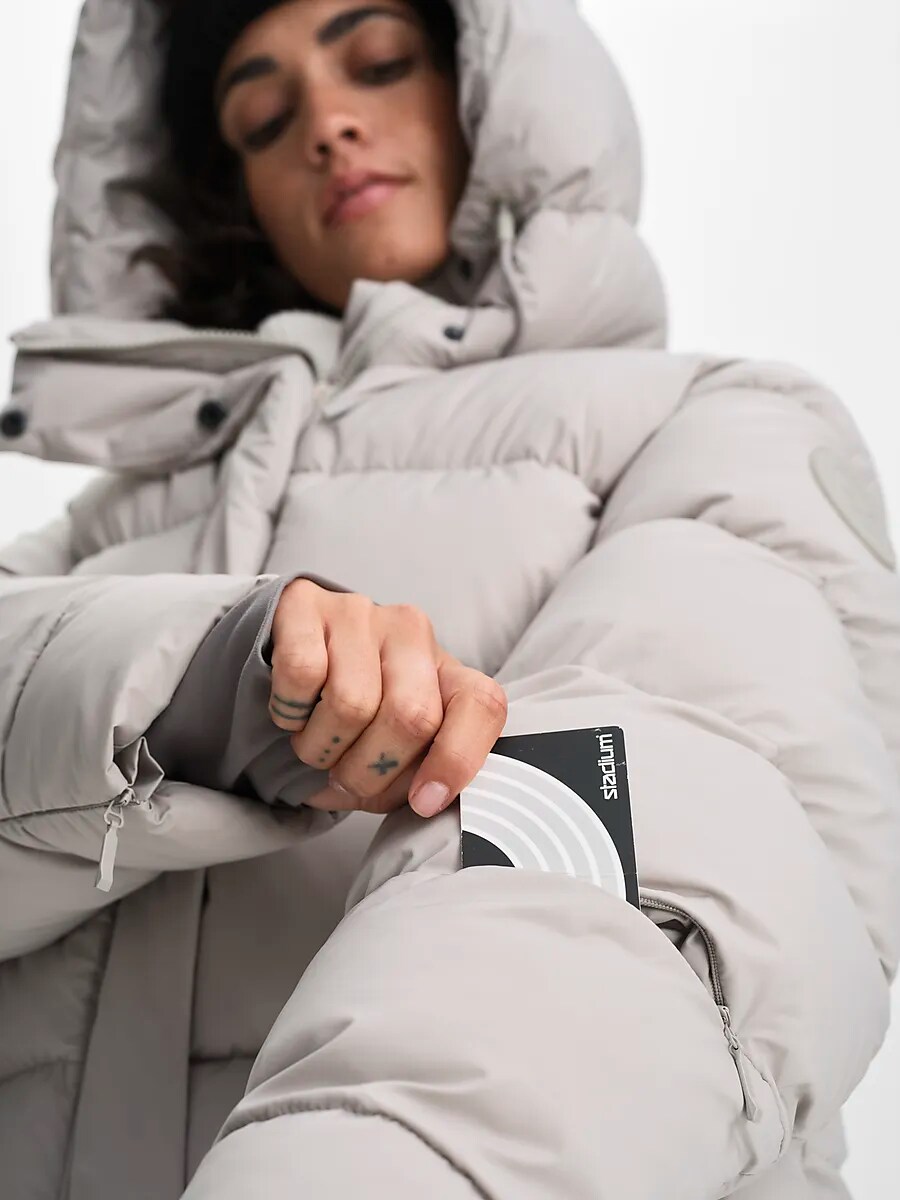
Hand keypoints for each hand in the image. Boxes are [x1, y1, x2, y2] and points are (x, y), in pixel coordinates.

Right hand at [267, 579, 507, 816]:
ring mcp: (360, 613)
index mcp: (447, 670)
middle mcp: (411, 632)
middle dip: (370, 770)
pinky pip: (303, 673)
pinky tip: (293, 711)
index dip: (457, 759)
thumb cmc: (354, 720)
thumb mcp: (395, 753)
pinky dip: (290, 711)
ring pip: (351, 703)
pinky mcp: (306, 605)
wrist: (292, 661)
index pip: (482, 704)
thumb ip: (420, 772)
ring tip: (316, 744)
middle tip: (346, 777)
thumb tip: (427, 797)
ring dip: (322, 748)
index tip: (424, 801)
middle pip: (411, 717)